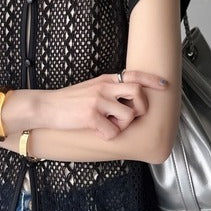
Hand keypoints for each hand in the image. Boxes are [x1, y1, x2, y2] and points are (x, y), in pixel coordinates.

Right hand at [38, 70, 168, 139]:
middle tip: (132, 115)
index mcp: (106, 80)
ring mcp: (98, 101)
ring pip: (128, 114)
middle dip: (142, 107)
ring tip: (110, 126)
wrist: (45, 106)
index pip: (134, 75)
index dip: (152, 80)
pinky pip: (113, 131)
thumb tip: (127, 99)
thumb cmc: (68, 101)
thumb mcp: (90, 88)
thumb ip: (108, 90)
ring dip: (123, 125)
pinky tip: (98, 132)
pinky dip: (108, 136)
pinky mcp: (91, 116)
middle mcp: (104, 88)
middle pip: (138, 91)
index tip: (165, 85)